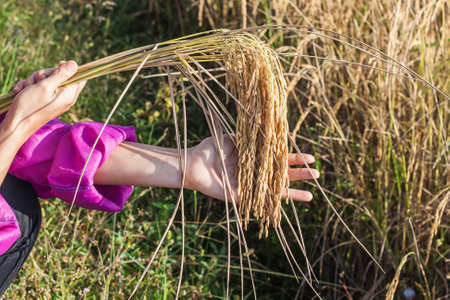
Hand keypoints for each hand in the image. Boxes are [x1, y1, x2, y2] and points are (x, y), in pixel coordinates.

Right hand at [2, 61, 84, 137]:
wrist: (16, 125)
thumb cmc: (31, 106)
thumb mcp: (46, 86)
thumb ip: (61, 74)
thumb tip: (75, 64)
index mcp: (69, 94)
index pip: (78, 76)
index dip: (67, 68)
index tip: (57, 66)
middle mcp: (65, 98)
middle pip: (60, 76)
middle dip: (45, 74)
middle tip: (36, 81)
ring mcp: (55, 100)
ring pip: (47, 80)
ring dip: (34, 81)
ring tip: (27, 88)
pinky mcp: (46, 101)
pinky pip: (40, 88)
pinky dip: (30, 87)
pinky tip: (21, 91)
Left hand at [186, 135, 319, 202]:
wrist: (193, 163)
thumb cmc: (209, 149)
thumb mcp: (230, 138)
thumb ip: (246, 137)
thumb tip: (262, 131)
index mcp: (253, 159)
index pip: (278, 159)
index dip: (293, 158)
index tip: (310, 157)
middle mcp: (254, 174)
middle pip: (281, 175)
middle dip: (299, 174)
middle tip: (317, 174)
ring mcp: (249, 186)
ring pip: (274, 191)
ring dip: (292, 192)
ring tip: (312, 195)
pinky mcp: (240, 196)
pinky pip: (258, 202)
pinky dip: (271, 206)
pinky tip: (284, 209)